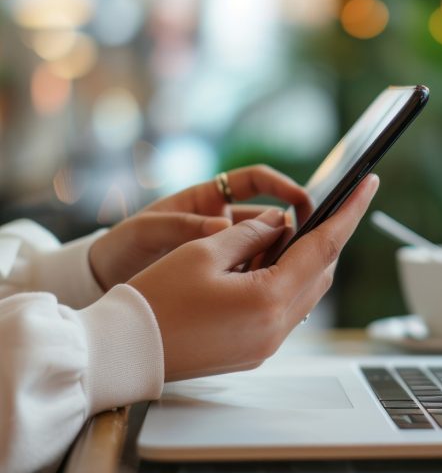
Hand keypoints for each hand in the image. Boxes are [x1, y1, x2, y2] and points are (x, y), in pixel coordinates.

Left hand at [89, 165, 309, 290]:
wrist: (106, 282)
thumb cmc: (124, 246)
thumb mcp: (149, 230)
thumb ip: (183, 226)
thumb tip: (223, 224)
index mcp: (208, 199)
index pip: (257, 181)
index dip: (282, 185)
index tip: (302, 199)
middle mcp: (223, 221)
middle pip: (270, 218)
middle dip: (289, 228)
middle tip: (304, 245)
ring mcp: (225, 250)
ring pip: (266, 249)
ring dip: (277, 257)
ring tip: (284, 273)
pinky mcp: (224, 277)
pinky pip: (253, 274)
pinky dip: (262, 279)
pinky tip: (267, 291)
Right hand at [128, 174, 378, 380]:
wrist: (124, 352)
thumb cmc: (155, 301)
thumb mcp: (203, 252)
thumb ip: (250, 233)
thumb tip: (279, 223)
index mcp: (269, 300)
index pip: (325, 247)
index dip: (350, 212)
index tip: (368, 185)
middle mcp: (276, 328)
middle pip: (320, 272)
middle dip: (323, 237)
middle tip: (318, 208)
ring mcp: (267, 345)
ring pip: (304, 292)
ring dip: (300, 260)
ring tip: (277, 236)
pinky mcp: (255, 351)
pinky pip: (284, 309)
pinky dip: (283, 282)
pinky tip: (261, 265)